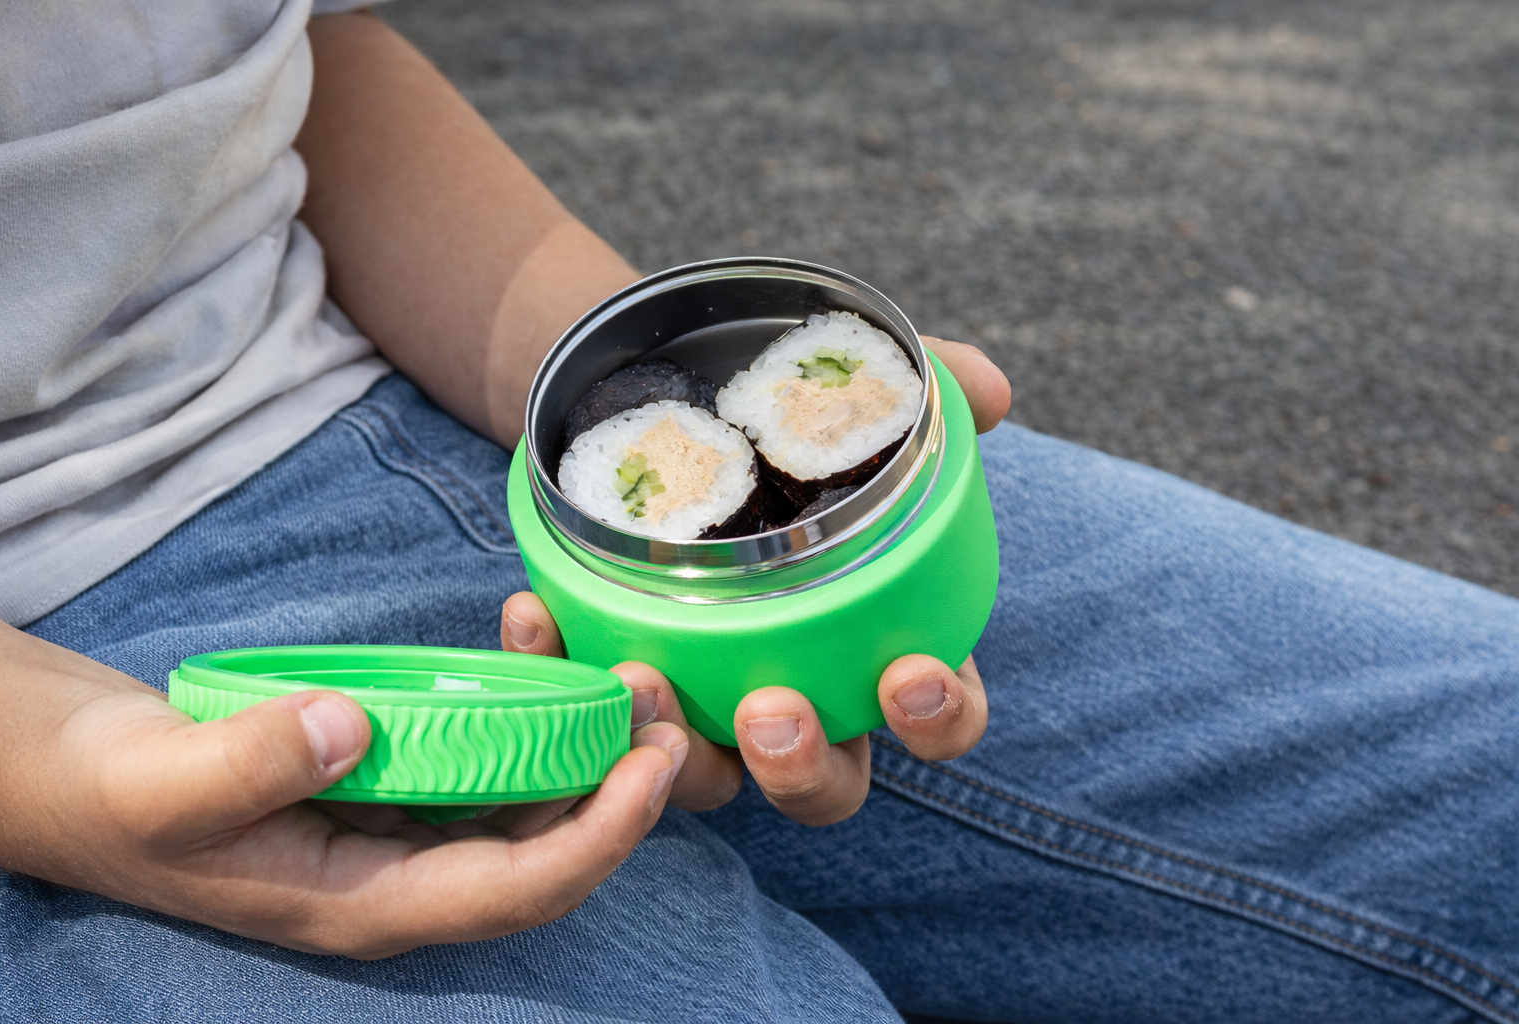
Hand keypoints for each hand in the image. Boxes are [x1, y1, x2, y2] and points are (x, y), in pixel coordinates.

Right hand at [0, 613, 687, 957]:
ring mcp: (406, 830)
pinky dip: (523, 705)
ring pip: (527, 798)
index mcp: (367, 904)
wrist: (89, 777)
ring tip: (624, 662)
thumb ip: (250, 764)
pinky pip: (487, 752)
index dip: (596, 840)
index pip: (514, 892)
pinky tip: (532, 638)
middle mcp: (406, 877)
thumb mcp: (165, 785)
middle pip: (546, 848)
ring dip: (584, 740)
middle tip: (664, 699)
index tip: (652, 768)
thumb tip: (350, 730)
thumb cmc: (123, 795)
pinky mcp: (400, 782)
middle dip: (617, 786)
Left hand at [503, 339, 1008, 825]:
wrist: (645, 393)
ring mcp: (705, 700)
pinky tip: (534, 613)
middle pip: (824, 783)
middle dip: (803, 766)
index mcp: (876, 642)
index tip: (910, 673)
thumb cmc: (765, 411)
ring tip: (642, 676)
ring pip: (704, 778)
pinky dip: (558, 669)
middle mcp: (798, 693)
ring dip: (676, 753)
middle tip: (770, 711)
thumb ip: (918, 388)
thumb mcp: (834, 387)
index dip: (939, 716)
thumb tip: (985, 391)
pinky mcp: (618, 680)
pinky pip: (589, 710)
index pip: (937, 714)